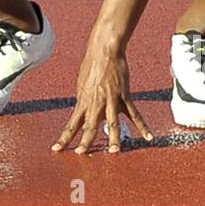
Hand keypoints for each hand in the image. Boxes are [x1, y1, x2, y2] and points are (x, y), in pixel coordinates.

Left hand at [51, 37, 153, 154]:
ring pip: (112, 124)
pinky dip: (142, 126)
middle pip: (89, 127)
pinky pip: (134, 114)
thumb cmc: (92, 64)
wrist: (104, 51)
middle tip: (81, 154)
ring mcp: (110, 100)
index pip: (72, 124)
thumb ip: (83, 99)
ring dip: (114, 139)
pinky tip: (148, 137)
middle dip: (85, 143)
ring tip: (115, 152)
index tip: (56, 149)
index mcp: (83, 101)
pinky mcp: (124, 96)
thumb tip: (82, 109)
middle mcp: (95, 103)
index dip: (64, 138)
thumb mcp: (82, 84)